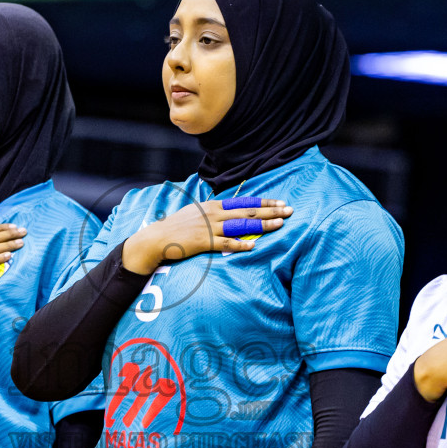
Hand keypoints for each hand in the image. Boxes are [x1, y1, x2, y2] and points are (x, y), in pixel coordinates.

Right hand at [120, 197, 291, 275]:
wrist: (157, 238)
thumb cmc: (176, 227)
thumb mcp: (196, 212)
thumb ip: (213, 212)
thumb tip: (227, 211)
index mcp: (213, 205)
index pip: (244, 202)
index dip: (263, 202)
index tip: (280, 202)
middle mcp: (214, 214)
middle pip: (248, 211)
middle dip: (271, 211)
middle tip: (290, 210)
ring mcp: (209, 227)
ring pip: (242, 225)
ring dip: (263, 225)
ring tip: (280, 224)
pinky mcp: (204, 242)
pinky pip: (226, 244)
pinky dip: (241, 244)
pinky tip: (254, 246)